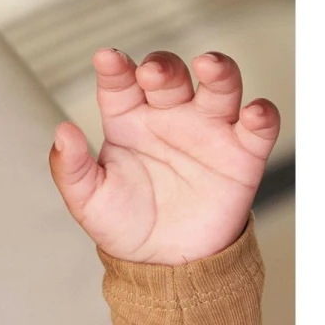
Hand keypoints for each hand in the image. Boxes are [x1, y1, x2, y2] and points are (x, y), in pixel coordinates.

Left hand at [50, 49, 280, 263]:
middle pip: (171, 77)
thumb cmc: (124, 224)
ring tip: (209, 65)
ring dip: (219, 72)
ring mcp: (208, 132)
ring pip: (220, 88)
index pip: (122, 84)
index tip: (107, 59)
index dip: (116, 68)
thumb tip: (61, 132)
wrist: (166, 265)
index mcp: (128, 121)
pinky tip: (253, 113)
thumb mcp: (88, 200)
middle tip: (153, 72)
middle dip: (164, 67)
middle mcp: (169, 117)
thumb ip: (71, 167)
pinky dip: (262, 115)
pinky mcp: (242, 155)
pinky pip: (259, 128)